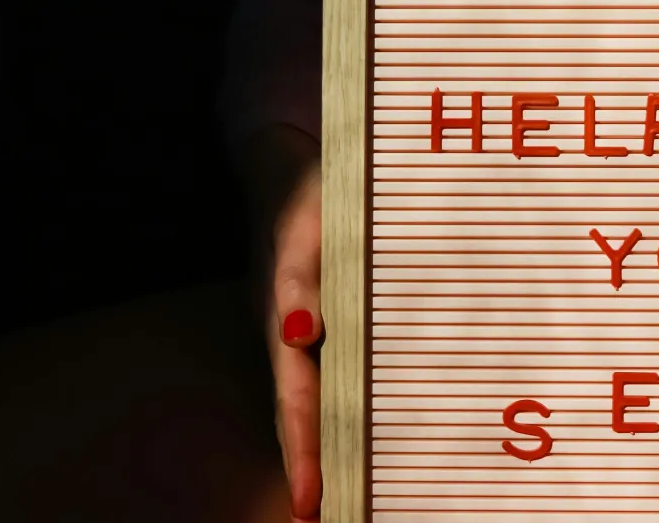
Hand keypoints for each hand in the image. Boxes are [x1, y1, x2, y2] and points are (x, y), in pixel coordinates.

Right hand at [245, 125, 324, 521]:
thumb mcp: (306, 222)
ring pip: (321, 403)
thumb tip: (298, 333)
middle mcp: (294, 336)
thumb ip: (300, 275)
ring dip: (332, 453)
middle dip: (314, 470)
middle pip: (304, 415)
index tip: (309, 499)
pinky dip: (350, 418)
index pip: (296, 395)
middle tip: (320, 520)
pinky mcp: (331, 327)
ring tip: (346, 506)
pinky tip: (373, 448)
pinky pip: (341, 379)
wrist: (293, 170)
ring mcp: (309, 335)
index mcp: (285, 315)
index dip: (304, 448)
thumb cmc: (310, 193)